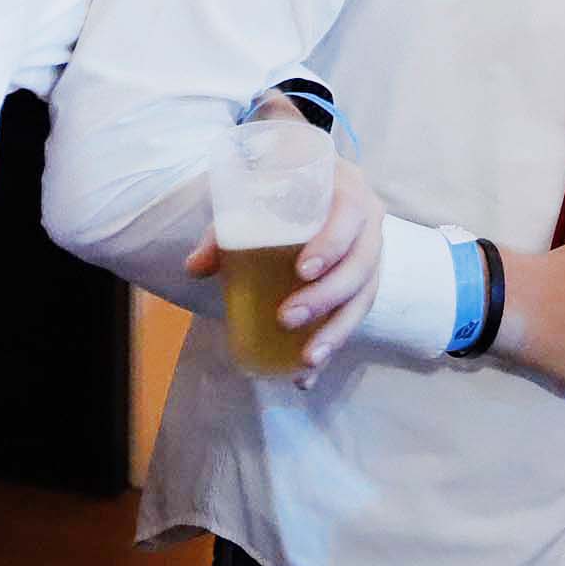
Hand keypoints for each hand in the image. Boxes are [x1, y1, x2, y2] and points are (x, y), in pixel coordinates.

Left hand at [183, 154, 385, 385]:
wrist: (298, 192)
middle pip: (361, 264)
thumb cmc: (276, 193)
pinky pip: (353, 318)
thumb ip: (223, 231)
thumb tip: (195, 266)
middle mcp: (367, 223)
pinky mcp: (362, 285)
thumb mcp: (249, 202)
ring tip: (306, 360)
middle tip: (286, 317)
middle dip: (326, 297)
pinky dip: (329, 347)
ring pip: (364, 297)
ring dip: (336, 332)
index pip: (351, 213)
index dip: (332, 243)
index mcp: (346, 189)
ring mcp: (369, 255)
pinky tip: (306, 377)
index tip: (301, 270)